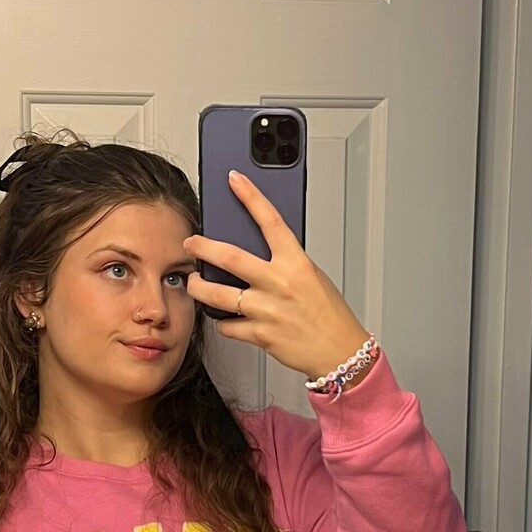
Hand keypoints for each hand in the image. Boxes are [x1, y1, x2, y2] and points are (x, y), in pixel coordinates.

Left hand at [183, 170, 373, 382]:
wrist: (340, 351)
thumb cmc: (329, 314)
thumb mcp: (312, 277)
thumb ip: (286, 263)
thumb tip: (260, 252)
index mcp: (296, 263)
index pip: (270, 221)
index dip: (251, 196)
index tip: (235, 180)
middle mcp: (280, 283)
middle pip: (230, 257)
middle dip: (202, 247)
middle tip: (190, 243)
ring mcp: (268, 310)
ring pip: (217, 294)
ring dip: (198, 287)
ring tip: (194, 283)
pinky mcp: (260, 334)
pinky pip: (227, 325)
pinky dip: (223, 322)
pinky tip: (226, 318)